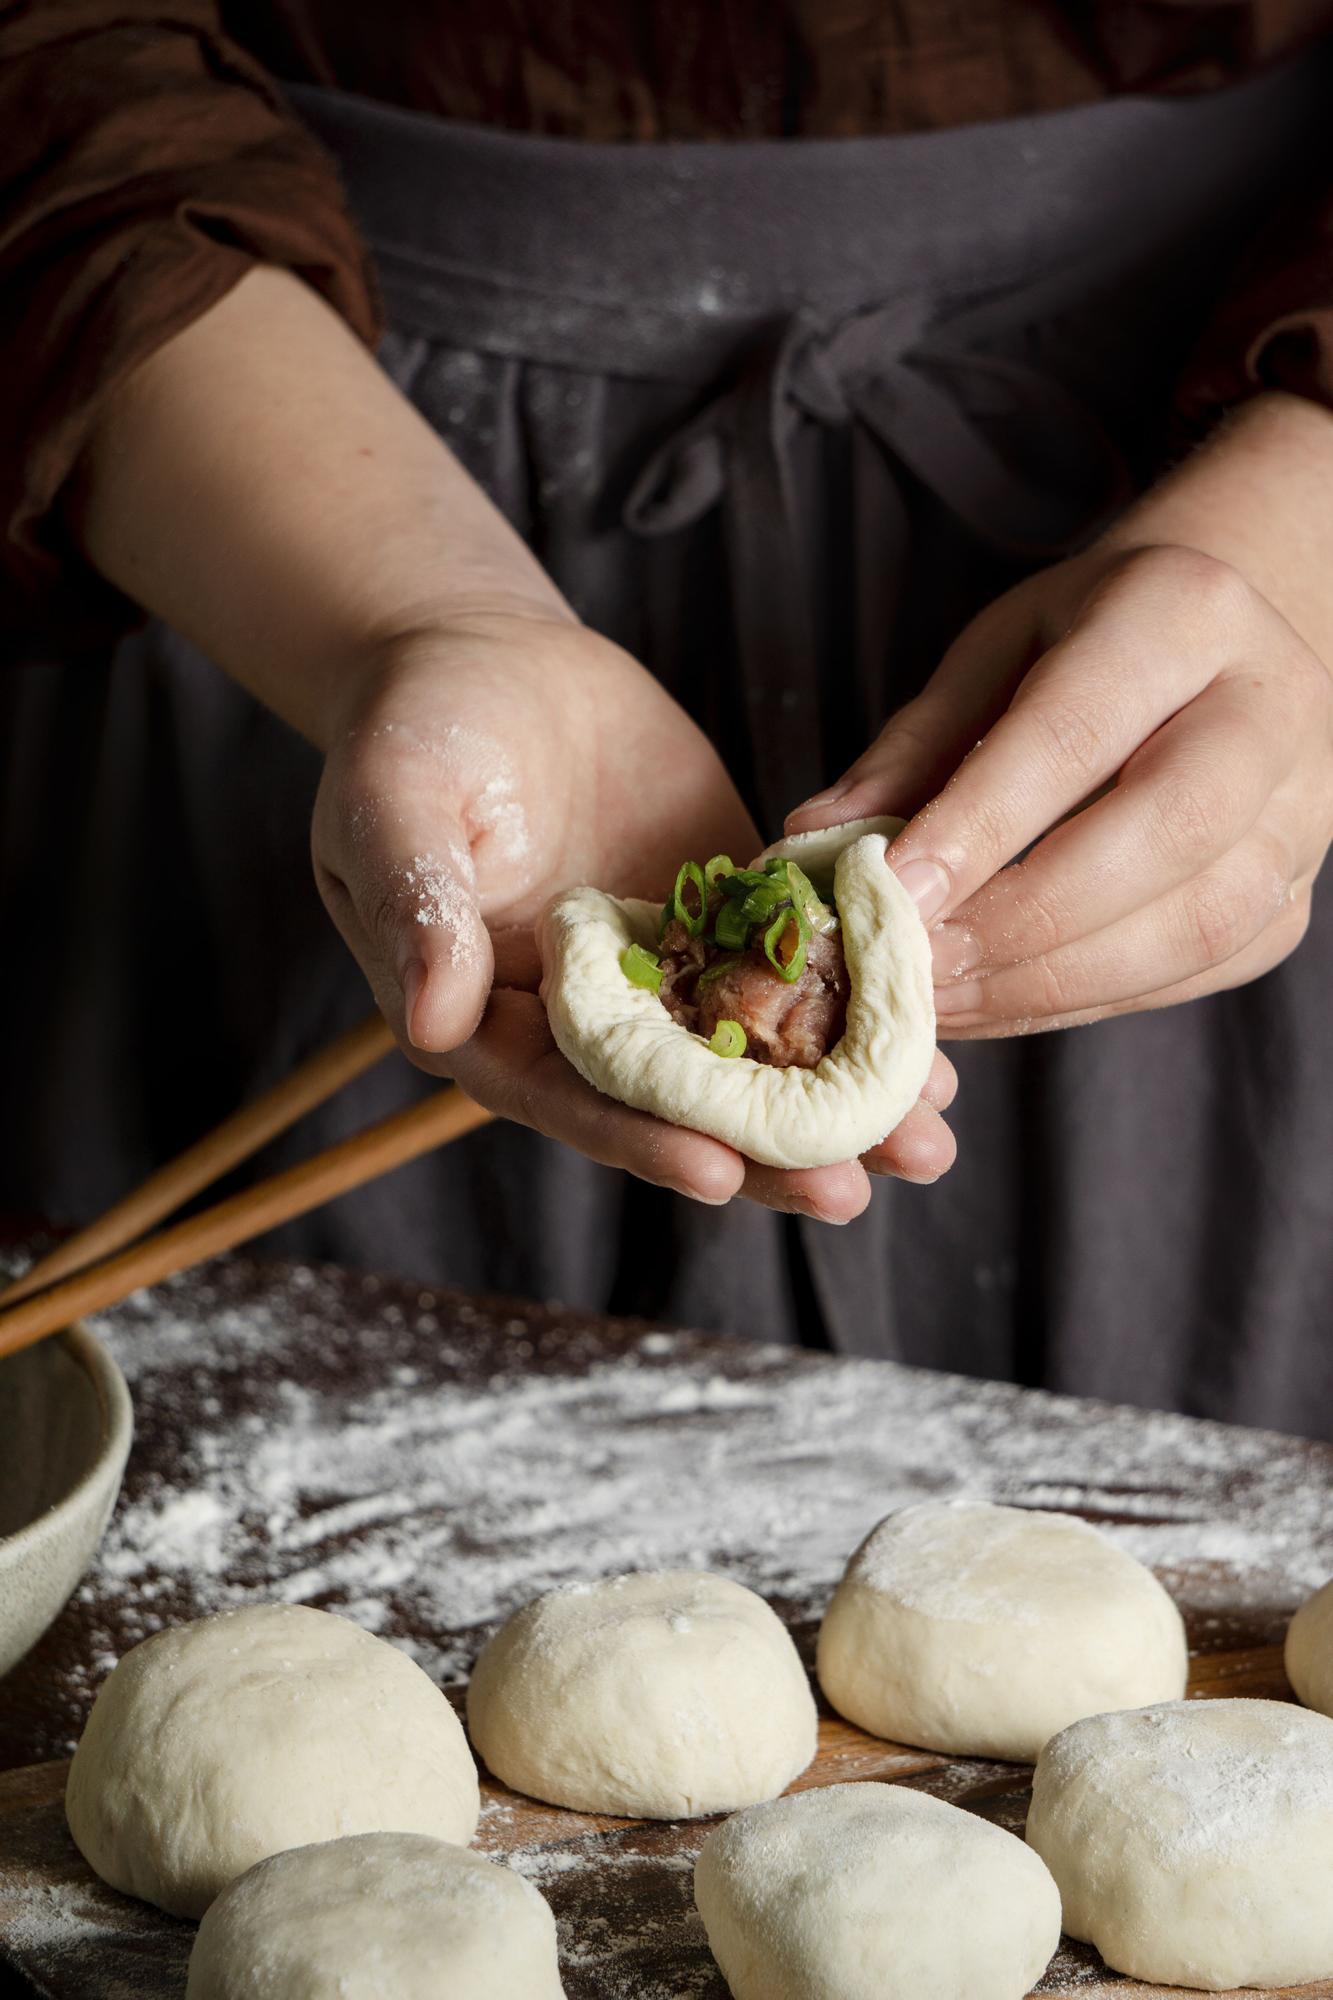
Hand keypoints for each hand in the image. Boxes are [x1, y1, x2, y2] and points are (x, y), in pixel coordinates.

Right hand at [314, 609, 957, 1212]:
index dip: (638, 1137)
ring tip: (923, 1146)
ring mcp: (662, 973)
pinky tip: (933, 1043)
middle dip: (764, 1156)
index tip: (716, 1172)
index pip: (568, 1097)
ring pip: (753, 1060)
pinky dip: (859, 1009)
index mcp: (491, 1019)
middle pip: (677, 1107)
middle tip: (851, 1192)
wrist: (486, 652)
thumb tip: (432, 1020)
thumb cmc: (411, 726)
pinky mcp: (722, 917)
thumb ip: (416, 908)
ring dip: (836, 1107)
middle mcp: (584, 1019)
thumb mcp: (392, 803)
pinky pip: (795, 974)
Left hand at [788, 399, 1332, 1035]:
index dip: (979, 826)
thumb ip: (912, 749)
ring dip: (1050, 981)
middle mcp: (1271, 708)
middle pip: (1163, 833)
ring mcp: (1303, 812)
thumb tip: (811, 844)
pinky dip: (1084, 1001)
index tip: (890, 893)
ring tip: (939, 1002)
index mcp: (1184, 612)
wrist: (1223, 646)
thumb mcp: (993, 653)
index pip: (1076, 734)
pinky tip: (997, 1003)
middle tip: (914, 966)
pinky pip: (1193, 972)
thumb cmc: (1087, 642)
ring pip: (1194, 925)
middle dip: (1022, 918)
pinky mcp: (1293, 899)